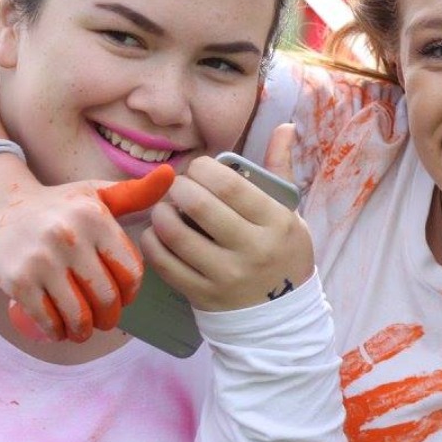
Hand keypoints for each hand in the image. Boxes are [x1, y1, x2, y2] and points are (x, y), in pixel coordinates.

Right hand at [0, 166, 172, 342]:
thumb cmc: (60, 205)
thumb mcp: (98, 194)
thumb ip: (137, 192)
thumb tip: (172, 176)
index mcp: (95, 218)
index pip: (129, 270)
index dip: (132, 291)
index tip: (126, 297)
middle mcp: (69, 237)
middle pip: (105, 296)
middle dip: (110, 315)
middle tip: (108, 319)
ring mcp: (41, 260)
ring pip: (77, 312)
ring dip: (85, 330)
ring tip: (86, 330)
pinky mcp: (17, 280)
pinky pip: (46, 318)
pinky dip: (57, 331)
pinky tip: (61, 331)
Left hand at [141, 124, 313, 311]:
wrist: (281, 316)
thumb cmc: (283, 252)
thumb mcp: (289, 212)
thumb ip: (280, 169)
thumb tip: (284, 126)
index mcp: (276, 223)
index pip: (230, 185)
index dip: (203, 170)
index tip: (198, 170)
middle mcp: (252, 249)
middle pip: (200, 205)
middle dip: (179, 187)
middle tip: (177, 186)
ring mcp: (226, 275)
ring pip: (176, 234)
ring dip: (161, 213)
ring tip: (164, 207)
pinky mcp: (203, 296)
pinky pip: (165, 264)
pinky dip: (153, 242)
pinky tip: (157, 233)